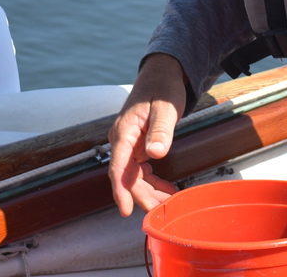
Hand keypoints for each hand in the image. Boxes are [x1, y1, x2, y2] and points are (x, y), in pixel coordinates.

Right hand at [106, 53, 186, 215]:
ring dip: (149, 191)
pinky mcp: (137, 146)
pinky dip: (153, 181)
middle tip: (162, 211)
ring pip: (134, 176)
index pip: (117, 166)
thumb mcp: (165, 108)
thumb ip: (161, 130)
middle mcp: (122, 140)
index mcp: (124, 132)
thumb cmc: (162, 88)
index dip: (120, 190)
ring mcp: (128, 144)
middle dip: (143, 196)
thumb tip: (155, 153)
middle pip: (127, 176)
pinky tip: (167, 188)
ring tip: (169, 202)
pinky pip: (140, 170)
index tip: (125, 210)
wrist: (162, 75)